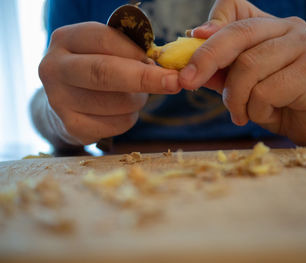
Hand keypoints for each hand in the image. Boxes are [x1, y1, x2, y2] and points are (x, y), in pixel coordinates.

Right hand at [39, 22, 180, 144]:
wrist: (67, 100)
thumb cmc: (95, 69)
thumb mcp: (106, 51)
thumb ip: (129, 53)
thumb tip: (164, 72)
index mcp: (66, 39)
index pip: (105, 40)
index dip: (136, 52)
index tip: (161, 63)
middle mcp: (54, 68)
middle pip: (104, 73)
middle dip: (145, 79)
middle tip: (174, 83)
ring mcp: (59, 100)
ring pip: (115, 103)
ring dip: (137, 101)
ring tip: (134, 97)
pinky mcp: (71, 127)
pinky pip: (116, 125)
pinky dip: (128, 119)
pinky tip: (119, 112)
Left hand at [180, 0, 305, 147]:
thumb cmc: (274, 101)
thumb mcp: (240, 84)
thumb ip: (218, 70)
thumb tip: (187, 63)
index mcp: (268, 26)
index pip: (234, 6)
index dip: (211, 22)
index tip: (192, 39)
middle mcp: (288, 28)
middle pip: (237, 34)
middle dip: (206, 59)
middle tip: (187, 82)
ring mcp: (303, 46)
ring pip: (248, 66)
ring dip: (235, 98)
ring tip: (241, 113)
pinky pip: (264, 92)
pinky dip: (255, 110)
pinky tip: (267, 113)